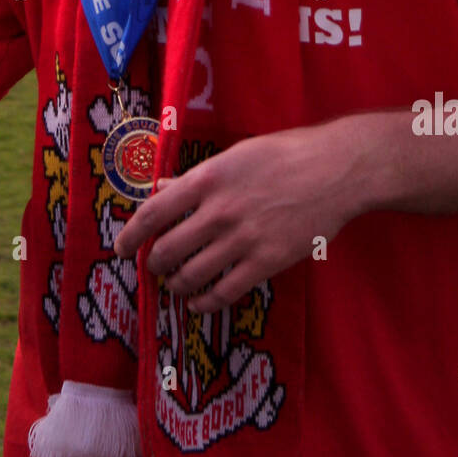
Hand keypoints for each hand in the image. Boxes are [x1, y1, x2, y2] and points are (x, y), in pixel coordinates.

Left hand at [114, 122, 367, 311]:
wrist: (336, 171)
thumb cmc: (285, 154)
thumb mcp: (235, 155)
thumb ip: (196, 178)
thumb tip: (161, 189)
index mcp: (208, 178)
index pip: (153, 212)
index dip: (130, 234)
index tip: (121, 247)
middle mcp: (219, 211)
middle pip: (167, 250)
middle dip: (154, 263)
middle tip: (154, 265)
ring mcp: (243, 239)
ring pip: (191, 275)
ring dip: (176, 284)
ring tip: (176, 282)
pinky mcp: (266, 262)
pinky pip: (223, 292)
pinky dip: (204, 302)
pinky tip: (199, 301)